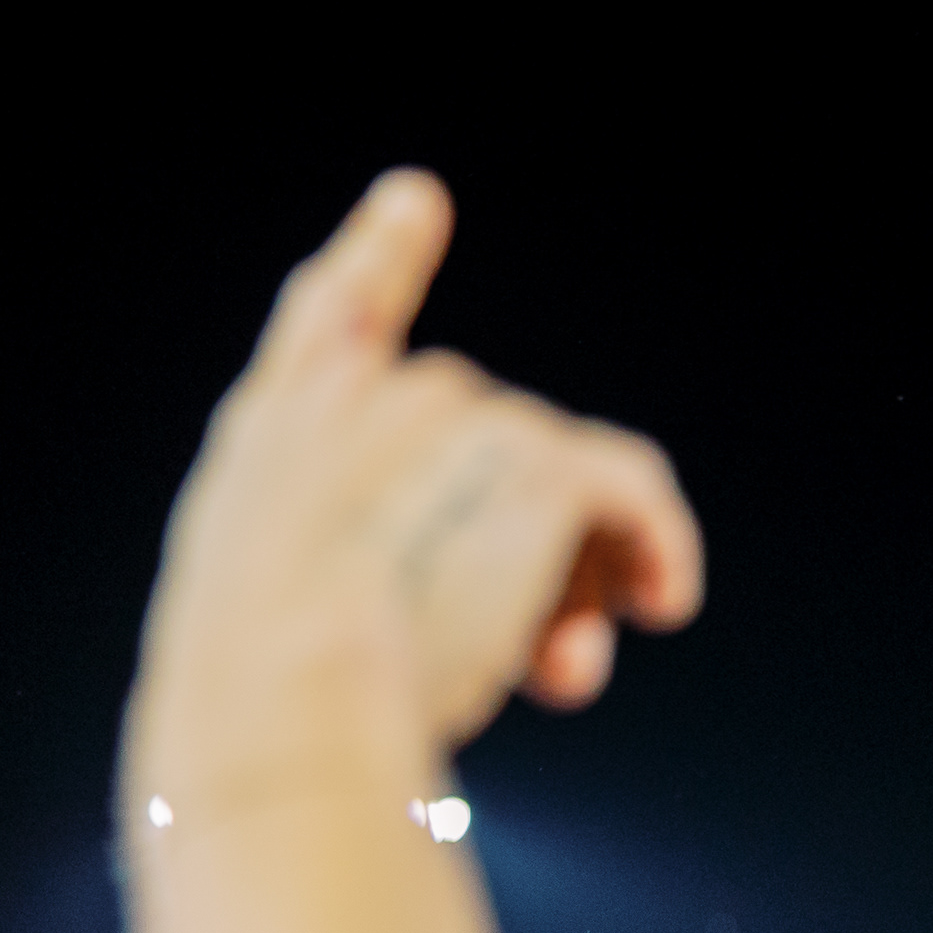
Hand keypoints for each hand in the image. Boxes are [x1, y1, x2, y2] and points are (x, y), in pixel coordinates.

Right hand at [124, 171, 699, 823]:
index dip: (374, 263)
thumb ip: (358, 610)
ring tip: (567, 674)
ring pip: (555, 477)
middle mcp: (350, 409)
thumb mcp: (275, 655)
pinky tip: (665, 602)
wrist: (282, 716)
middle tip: (547, 667)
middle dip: (522, 551)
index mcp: (266, 454)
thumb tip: (507, 629)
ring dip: (577, 572)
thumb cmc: (268, 734)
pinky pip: (625, 482)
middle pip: (480, 442)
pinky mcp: (523, 454)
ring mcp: (436, 417)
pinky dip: (656, 541)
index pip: (322, 328)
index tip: (417, 198)